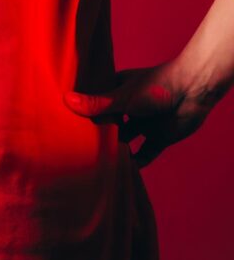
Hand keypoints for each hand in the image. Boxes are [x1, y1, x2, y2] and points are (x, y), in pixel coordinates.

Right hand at [63, 60, 228, 168]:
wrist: (193, 91)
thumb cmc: (156, 86)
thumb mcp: (122, 97)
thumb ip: (96, 103)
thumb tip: (66, 100)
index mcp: (118, 90)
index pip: (96, 103)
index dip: (83, 114)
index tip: (65, 126)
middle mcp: (129, 107)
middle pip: (109, 124)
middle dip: (98, 136)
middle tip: (76, 151)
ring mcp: (144, 123)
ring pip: (125, 140)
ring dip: (115, 151)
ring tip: (96, 165)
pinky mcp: (158, 138)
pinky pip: (145, 154)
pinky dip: (136, 163)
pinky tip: (123, 173)